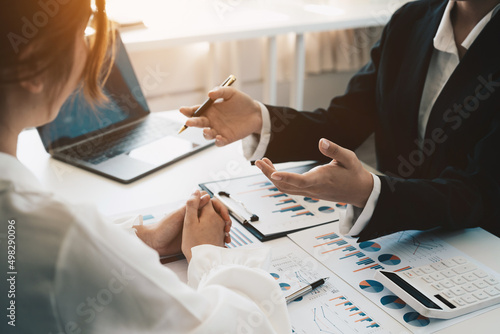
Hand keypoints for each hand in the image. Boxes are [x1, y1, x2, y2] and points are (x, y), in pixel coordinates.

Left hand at [134, 191, 229, 256]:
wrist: (154, 243)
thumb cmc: (163, 228)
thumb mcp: (178, 216)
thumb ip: (191, 207)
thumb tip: (205, 195)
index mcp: (192, 211)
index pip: (210, 205)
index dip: (219, 209)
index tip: (224, 216)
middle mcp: (195, 219)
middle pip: (215, 216)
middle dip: (223, 221)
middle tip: (227, 227)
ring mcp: (196, 229)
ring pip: (214, 228)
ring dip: (222, 231)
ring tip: (226, 237)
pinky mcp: (195, 239)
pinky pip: (209, 238)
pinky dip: (216, 240)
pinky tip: (220, 244)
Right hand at [179, 87, 261, 146]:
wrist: (256, 113)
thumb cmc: (241, 101)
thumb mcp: (231, 93)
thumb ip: (220, 91)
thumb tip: (209, 94)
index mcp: (210, 110)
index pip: (196, 111)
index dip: (188, 111)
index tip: (183, 110)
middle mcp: (211, 121)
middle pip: (198, 123)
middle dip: (193, 123)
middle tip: (189, 122)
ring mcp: (218, 130)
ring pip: (207, 135)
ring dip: (205, 133)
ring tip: (207, 130)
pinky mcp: (227, 138)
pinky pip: (219, 142)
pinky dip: (218, 141)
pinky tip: (219, 137)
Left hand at [255, 138, 373, 207]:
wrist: (359, 191)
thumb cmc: (354, 173)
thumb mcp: (349, 158)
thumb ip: (335, 150)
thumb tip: (321, 141)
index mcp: (322, 180)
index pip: (301, 182)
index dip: (286, 178)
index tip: (273, 173)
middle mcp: (313, 189)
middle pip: (286, 186)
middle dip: (270, 174)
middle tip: (258, 161)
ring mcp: (309, 192)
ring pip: (285, 189)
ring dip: (271, 177)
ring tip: (262, 162)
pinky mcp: (308, 191)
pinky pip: (289, 188)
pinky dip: (278, 179)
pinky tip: (273, 169)